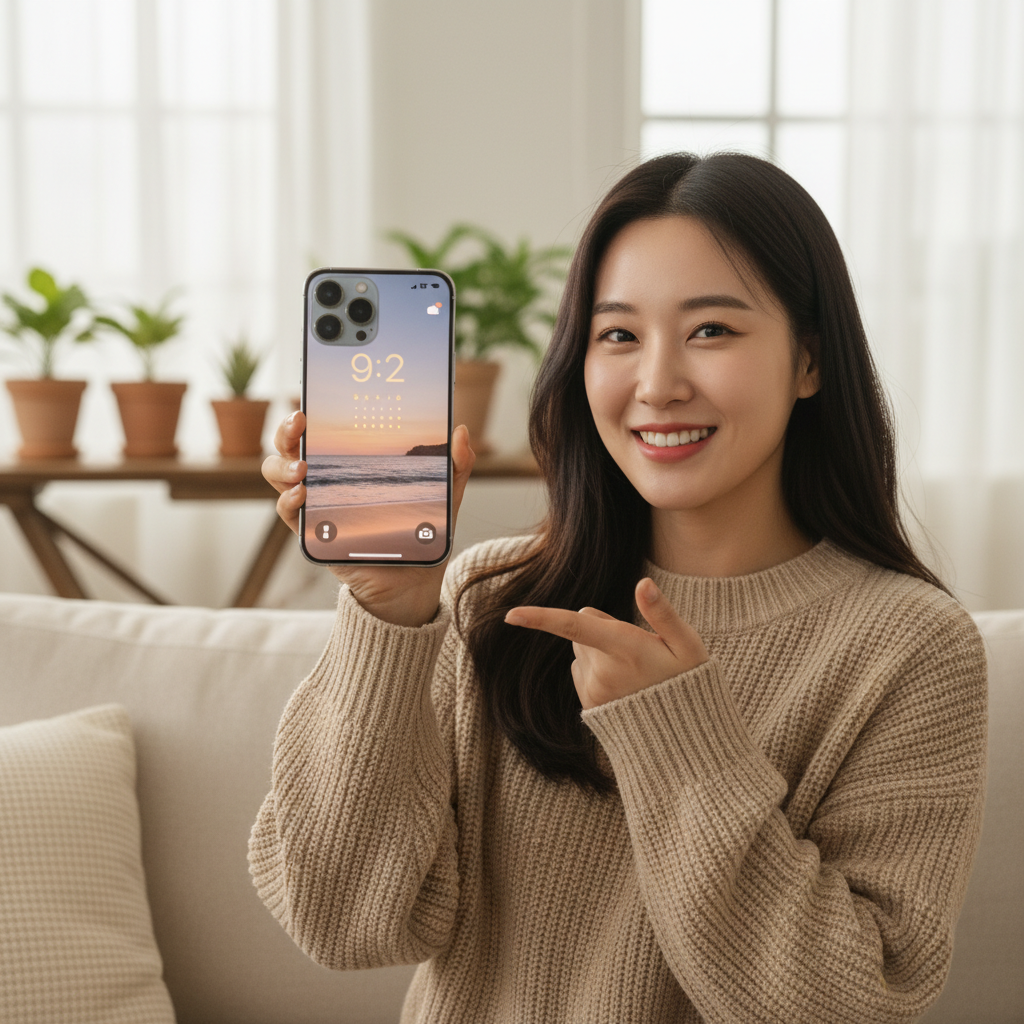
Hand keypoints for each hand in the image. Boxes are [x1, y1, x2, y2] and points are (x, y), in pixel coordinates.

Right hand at [262, 411, 475, 625]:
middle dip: (285, 431)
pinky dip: (288, 501)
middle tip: (301, 424)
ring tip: (303, 468)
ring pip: (277, 476)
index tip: (311, 405)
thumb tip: (461, 430)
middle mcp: (324, 481)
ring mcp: (315, 507)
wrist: (414, 581)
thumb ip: (455, 464)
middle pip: (287, 447)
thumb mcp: (444, 495)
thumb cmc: (423, 534)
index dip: (306, 416)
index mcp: (349, 464)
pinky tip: (303, 495)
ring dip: (282, 466)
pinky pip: (288, 515)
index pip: (318, 431)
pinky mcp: (313, 535)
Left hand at [504, 578, 707, 709]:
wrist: (683, 736)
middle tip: (638, 646)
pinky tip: (623, 682)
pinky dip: (596, 668)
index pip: (576, 627)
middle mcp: (603, 671)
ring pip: (580, 648)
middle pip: (582, 625)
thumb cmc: (688, 682)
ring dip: (599, 649)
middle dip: (602, 626)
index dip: (541, 618)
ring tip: (633, 668)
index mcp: (626, 649)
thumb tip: (643, 583)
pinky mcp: (589, 703)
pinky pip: (580, 669)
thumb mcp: (688, 646)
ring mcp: (593, 690)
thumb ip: (663, 613)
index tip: (510, 615)